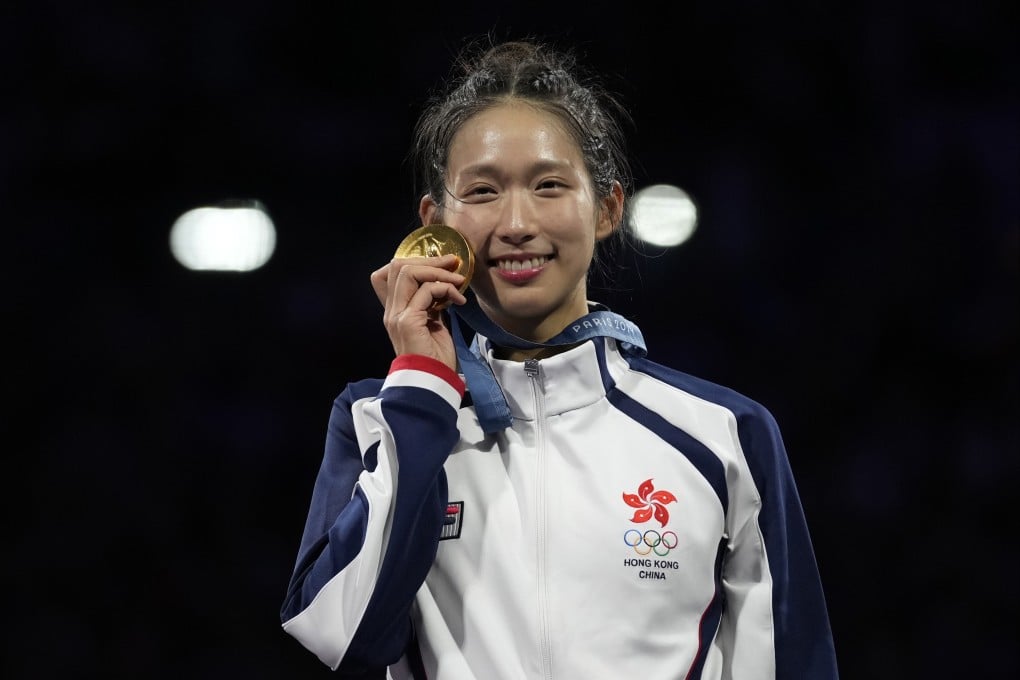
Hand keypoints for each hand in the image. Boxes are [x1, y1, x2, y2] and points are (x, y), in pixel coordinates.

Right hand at [370, 254, 466, 369]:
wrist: (433, 383)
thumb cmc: (436, 357)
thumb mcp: (433, 323)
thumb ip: (431, 303)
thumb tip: (443, 283)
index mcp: (394, 311)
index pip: (388, 274)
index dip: (414, 262)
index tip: (440, 267)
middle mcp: (391, 311)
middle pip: (397, 266)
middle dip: (429, 260)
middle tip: (453, 265)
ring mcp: (397, 316)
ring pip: (408, 272)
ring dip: (438, 271)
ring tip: (458, 282)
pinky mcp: (408, 321)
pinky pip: (426, 290)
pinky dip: (446, 288)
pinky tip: (459, 300)